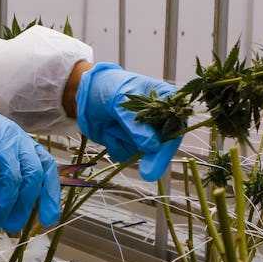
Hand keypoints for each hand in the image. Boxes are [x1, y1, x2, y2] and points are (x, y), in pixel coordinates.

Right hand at [0, 81, 60, 232]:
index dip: (50, 194)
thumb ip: (2, 177)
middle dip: (24, 204)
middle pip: (31, 175)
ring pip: (11, 177)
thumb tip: (8, 211)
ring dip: (3, 204)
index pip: (46, 168)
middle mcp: (15, 139)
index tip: (49, 218)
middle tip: (11, 225)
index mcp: (23, 142)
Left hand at [75, 63, 182, 180]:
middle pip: (164, 144)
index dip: (169, 142)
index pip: (176, 124)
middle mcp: (160, 118)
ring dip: (125, 142)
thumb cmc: (109, 88)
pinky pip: (128, 154)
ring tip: (112, 124)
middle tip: (148, 173)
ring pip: (144, 151)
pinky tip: (108, 131)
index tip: (160, 154)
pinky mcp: (132, 143)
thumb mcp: (121, 102)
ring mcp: (146, 133)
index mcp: (166, 100)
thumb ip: (136, 125)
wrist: (86, 93)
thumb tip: (153, 146)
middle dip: (154, 157)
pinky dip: (116, 146)